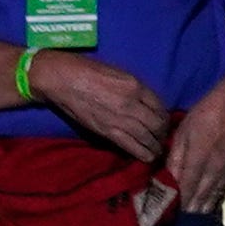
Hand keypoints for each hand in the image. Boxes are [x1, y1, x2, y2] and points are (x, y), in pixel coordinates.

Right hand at [31, 51, 174, 162]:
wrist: (60, 79)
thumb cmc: (86, 69)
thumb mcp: (116, 72)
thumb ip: (134, 88)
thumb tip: (147, 103)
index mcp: (135, 85)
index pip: (160, 106)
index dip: (164, 117)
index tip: (162, 122)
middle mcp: (131, 103)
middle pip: (158, 124)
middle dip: (162, 133)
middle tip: (161, 137)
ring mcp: (120, 119)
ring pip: (148, 139)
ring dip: (156, 146)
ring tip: (156, 149)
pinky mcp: (107, 132)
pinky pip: (132, 147)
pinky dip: (144, 153)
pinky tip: (147, 156)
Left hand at [166, 80, 224, 215]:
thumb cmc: (203, 116)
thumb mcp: (182, 134)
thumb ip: (175, 159)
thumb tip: (165, 180)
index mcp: (199, 161)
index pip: (185, 191)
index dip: (175, 205)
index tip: (163, 217)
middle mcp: (214, 171)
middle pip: (199, 199)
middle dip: (186, 212)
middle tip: (172, 224)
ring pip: (212, 199)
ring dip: (199, 211)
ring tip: (187, 224)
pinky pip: (222, 193)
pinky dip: (212, 203)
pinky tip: (205, 210)